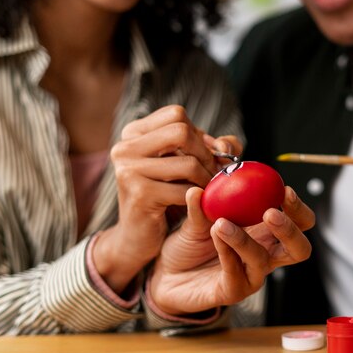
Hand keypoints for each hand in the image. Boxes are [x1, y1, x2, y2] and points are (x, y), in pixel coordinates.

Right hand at [94, 105, 240, 292]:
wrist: (137, 237)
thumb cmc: (165, 196)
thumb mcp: (186, 164)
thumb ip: (213, 147)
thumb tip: (227, 148)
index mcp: (132, 133)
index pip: (177, 114)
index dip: (199, 134)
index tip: (205, 156)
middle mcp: (124, 147)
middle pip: (182, 131)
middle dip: (206, 154)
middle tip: (211, 174)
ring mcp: (128, 170)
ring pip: (189, 163)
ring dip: (207, 179)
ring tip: (208, 190)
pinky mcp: (139, 194)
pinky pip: (185, 190)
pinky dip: (199, 198)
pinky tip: (199, 205)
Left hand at [149, 185, 313, 315]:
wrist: (165, 276)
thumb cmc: (190, 246)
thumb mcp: (195, 219)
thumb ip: (202, 204)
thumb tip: (199, 187)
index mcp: (265, 233)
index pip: (298, 222)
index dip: (298, 208)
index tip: (284, 190)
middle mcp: (265, 255)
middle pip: (299, 249)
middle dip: (290, 230)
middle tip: (270, 212)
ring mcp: (251, 276)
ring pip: (262, 260)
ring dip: (244, 239)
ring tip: (222, 223)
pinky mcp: (233, 292)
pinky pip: (235, 274)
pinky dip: (226, 252)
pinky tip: (215, 235)